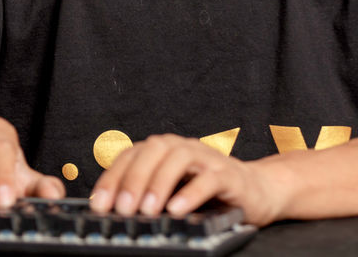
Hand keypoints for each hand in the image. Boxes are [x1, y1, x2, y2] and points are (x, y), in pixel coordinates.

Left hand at [89, 134, 285, 225]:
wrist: (256, 190)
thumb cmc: (207, 192)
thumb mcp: (171, 191)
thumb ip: (146, 194)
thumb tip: (112, 211)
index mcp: (162, 150)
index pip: (130, 156)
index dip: (112, 178)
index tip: (100, 205)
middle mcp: (182, 147)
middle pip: (152, 151)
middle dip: (134, 180)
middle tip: (122, 209)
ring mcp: (206, 158)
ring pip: (179, 159)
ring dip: (160, 184)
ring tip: (148, 210)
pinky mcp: (229, 175)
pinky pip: (209, 179)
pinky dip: (191, 193)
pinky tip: (177, 209)